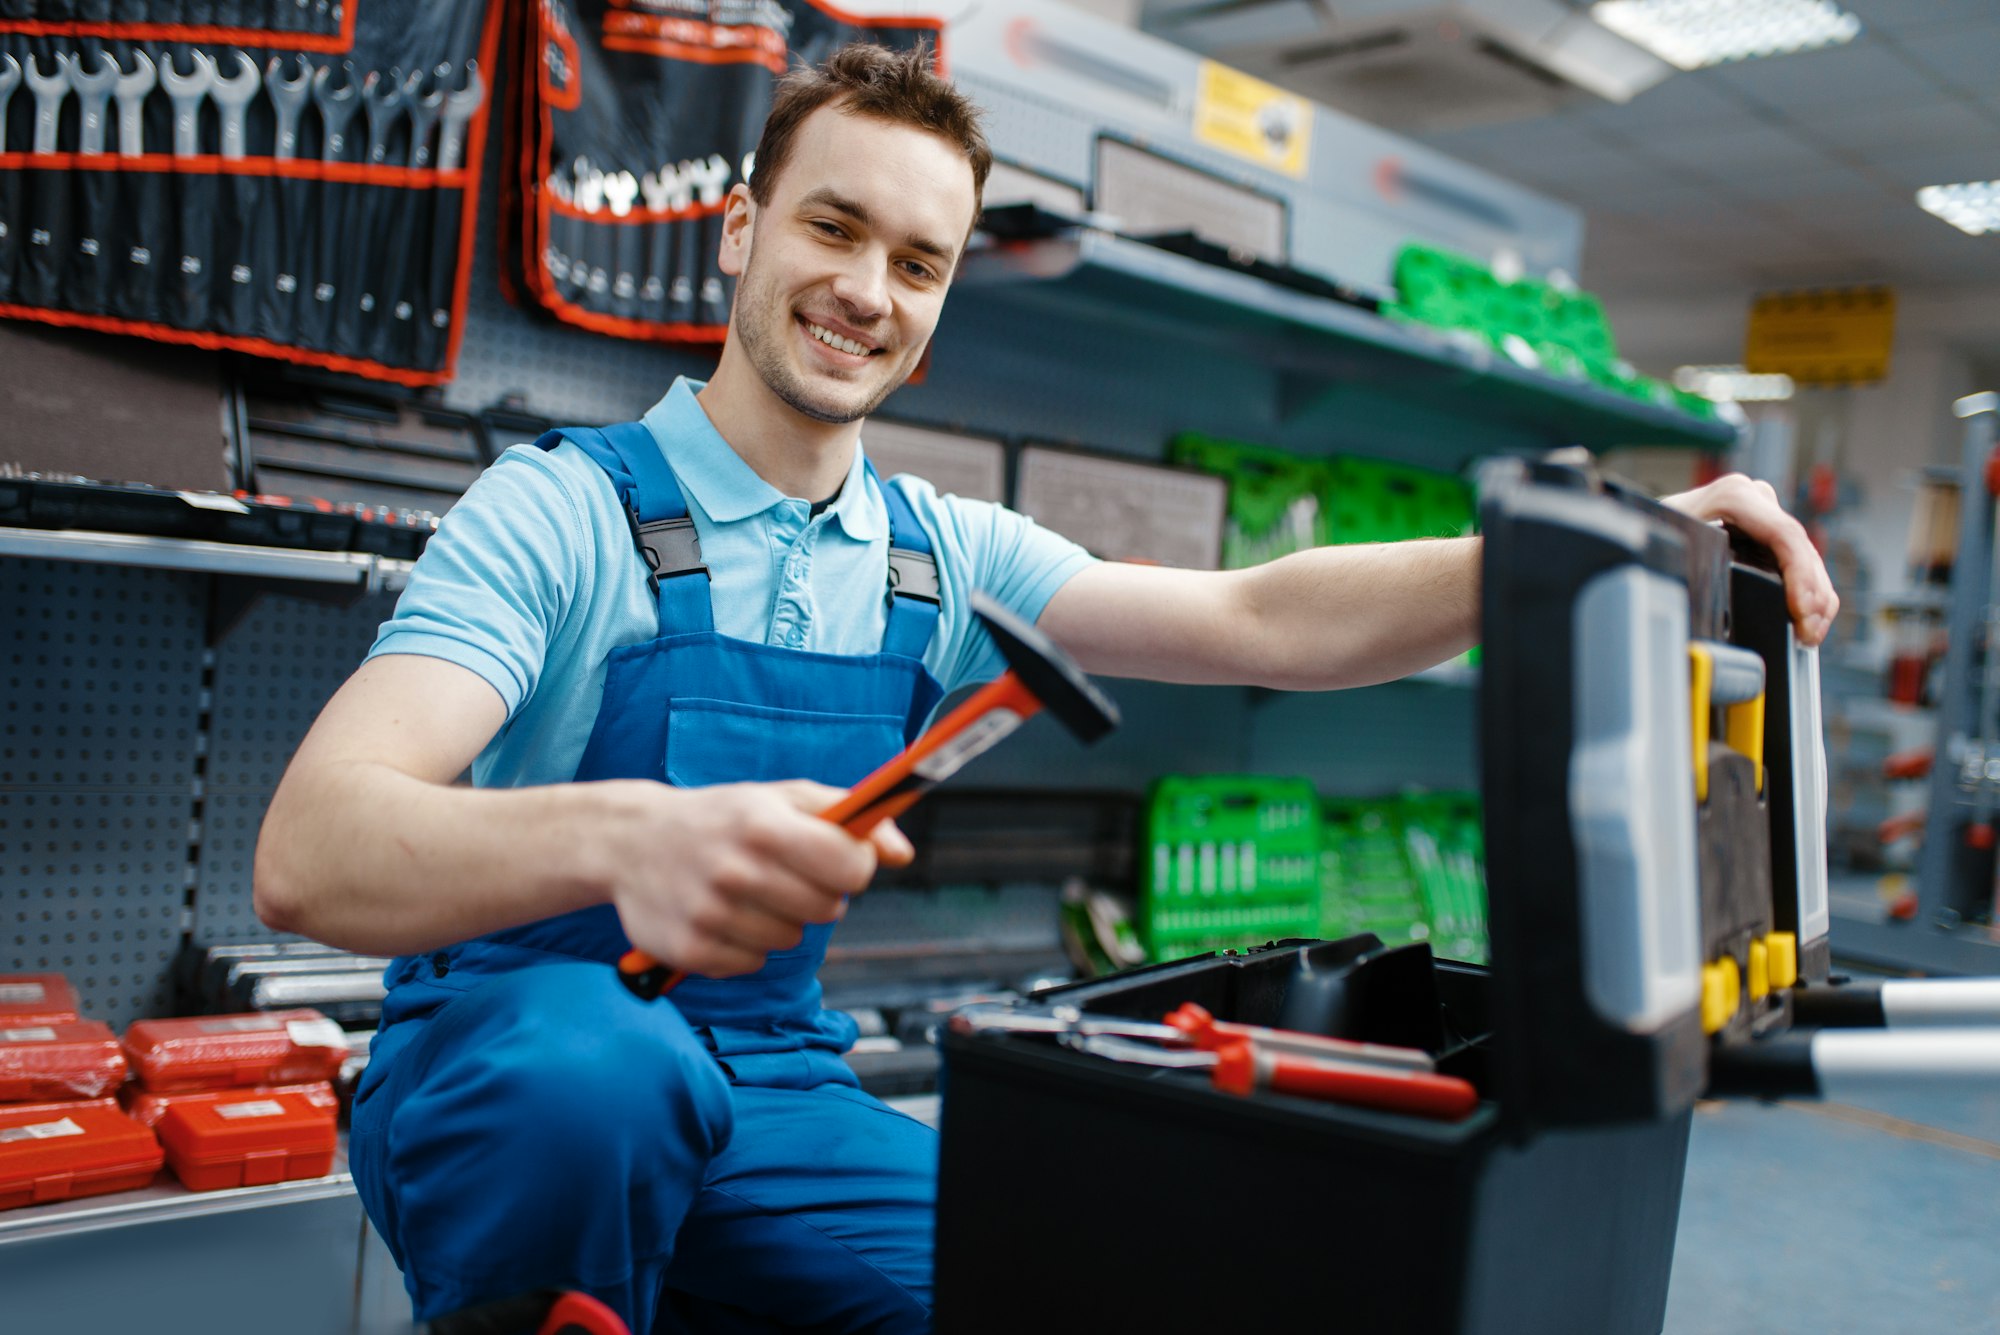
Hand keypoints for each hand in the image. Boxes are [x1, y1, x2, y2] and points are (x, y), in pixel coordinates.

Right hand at [598, 779, 913, 977]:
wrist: (630, 842)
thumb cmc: (723, 817)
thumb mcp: (783, 798)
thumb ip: (848, 818)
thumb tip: (904, 854)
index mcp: (763, 826)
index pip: (851, 867)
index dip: (853, 865)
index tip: (835, 858)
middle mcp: (735, 871)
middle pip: (827, 909)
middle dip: (816, 892)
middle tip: (782, 873)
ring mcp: (711, 915)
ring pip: (790, 940)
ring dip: (779, 920)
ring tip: (746, 891)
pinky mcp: (691, 952)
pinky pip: (753, 964)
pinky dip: (746, 946)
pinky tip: (722, 915)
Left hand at [1661, 473, 1839, 646]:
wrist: (1644, 520)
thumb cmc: (1649, 531)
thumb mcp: (1663, 543)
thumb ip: (1685, 560)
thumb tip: (1699, 602)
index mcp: (1734, 497)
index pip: (1785, 535)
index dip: (1800, 577)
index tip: (1800, 612)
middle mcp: (1755, 500)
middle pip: (1802, 549)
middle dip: (1811, 596)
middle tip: (1809, 634)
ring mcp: (1764, 514)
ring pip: (1807, 557)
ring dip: (1816, 598)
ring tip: (1811, 634)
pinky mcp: (1768, 532)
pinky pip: (1799, 561)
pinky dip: (1809, 592)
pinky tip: (1809, 619)